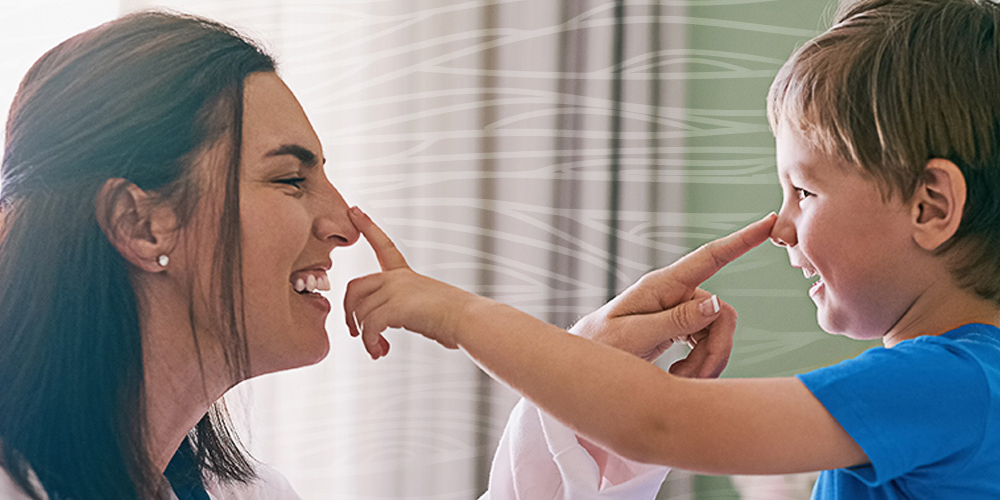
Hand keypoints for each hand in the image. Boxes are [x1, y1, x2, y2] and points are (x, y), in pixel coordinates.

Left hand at [343, 207, 490, 358]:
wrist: (469, 320)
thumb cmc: (455, 319)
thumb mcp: (427, 306)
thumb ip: (407, 309)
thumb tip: (396, 328)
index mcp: (406, 275)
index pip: (383, 245)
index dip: (367, 226)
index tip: (354, 209)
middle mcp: (398, 278)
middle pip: (355, 287)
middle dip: (349, 311)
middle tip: (355, 332)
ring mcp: (396, 290)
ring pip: (360, 311)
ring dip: (365, 336)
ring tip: (377, 350)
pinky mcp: (395, 307)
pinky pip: (369, 326)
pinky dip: (370, 342)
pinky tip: (379, 352)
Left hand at [570, 213, 775, 377]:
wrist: (584, 363)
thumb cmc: (600, 346)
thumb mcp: (634, 336)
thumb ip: (675, 321)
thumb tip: (718, 302)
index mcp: (660, 285)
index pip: (709, 257)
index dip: (741, 240)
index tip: (770, 222)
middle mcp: (674, 292)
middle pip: (722, 314)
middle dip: (715, 350)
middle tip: (692, 377)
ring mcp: (679, 309)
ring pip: (718, 333)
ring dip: (706, 362)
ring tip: (678, 378)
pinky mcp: (680, 326)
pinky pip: (709, 343)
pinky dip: (701, 364)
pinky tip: (679, 374)